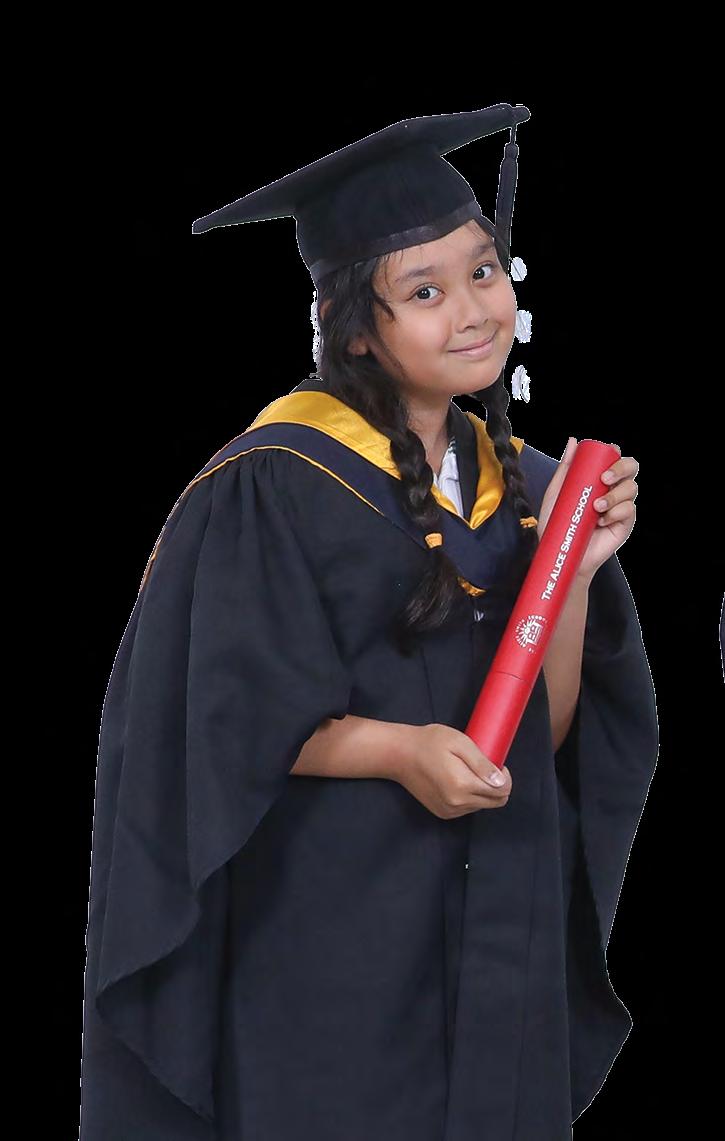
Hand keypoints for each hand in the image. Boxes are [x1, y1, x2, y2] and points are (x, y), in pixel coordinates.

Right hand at [391, 723, 511, 818]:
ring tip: (466, 770)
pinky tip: (457, 779)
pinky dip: (470, 796)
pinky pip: (468, 808)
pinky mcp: (443, 813)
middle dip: (497, 785)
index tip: (497, 762)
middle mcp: (457, 803)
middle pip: (495, 802)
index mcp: (463, 785)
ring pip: (482, 805)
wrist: (399, 755)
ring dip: (482, 790)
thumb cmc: (428, 743)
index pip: (502, 791)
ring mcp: (449, 811)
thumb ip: (482, 763)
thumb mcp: (459, 743)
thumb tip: (501, 781)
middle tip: (483, 765)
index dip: (505, 776)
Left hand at [537, 438, 638, 581]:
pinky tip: (601, 520)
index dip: (615, 454)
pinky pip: (629, 510)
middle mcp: (613, 489)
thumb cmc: (559, 524)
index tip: (606, 455)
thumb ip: (566, 469)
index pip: (615, 458)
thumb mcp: (557, 494)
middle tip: (604, 479)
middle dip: (621, 469)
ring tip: (597, 507)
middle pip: (631, 468)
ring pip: (631, 488)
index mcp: (598, 479)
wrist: (563, 553)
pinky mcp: (624, 523)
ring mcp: (620, 506)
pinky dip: (616, 512)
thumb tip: (573, 442)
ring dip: (614, 495)